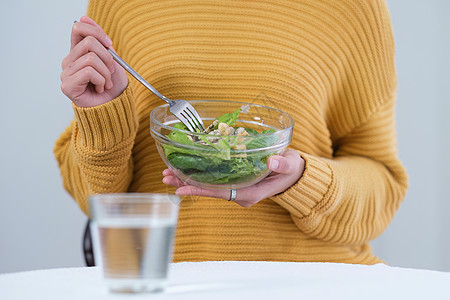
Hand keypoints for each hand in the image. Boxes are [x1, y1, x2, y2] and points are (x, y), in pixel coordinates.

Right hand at [60, 16, 127, 106]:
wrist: (114, 107)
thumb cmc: (113, 86)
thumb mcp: (111, 59)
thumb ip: (99, 40)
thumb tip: (83, 17)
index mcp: (78, 53)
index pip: (78, 28)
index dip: (96, 32)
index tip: (110, 45)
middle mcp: (69, 61)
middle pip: (89, 42)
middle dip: (108, 58)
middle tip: (111, 72)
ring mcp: (66, 73)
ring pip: (91, 59)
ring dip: (106, 73)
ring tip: (106, 83)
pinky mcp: (67, 85)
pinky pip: (89, 72)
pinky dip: (101, 81)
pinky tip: (100, 89)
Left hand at [162, 150, 304, 206]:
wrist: (293, 174)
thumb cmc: (291, 169)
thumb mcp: (289, 165)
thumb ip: (282, 164)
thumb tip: (272, 160)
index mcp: (251, 193)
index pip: (221, 193)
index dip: (201, 191)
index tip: (181, 189)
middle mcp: (240, 194)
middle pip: (209, 191)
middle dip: (187, 185)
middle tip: (166, 177)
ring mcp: (236, 189)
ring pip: (208, 187)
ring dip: (188, 180)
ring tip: (168, 174)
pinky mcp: (235, 182)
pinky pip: (213, 181)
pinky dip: (198, 175)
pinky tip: (185, 169)